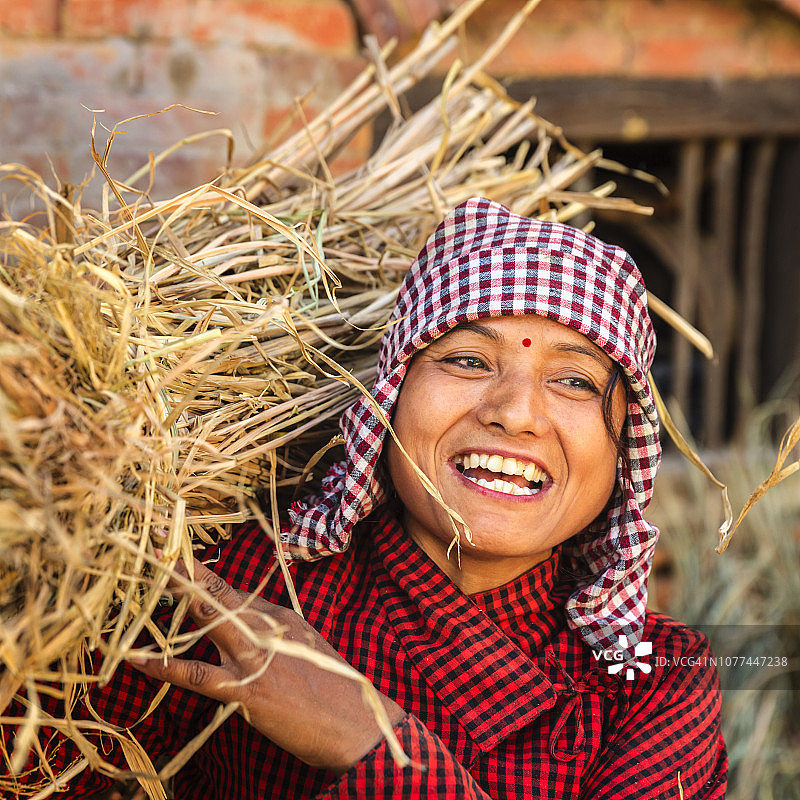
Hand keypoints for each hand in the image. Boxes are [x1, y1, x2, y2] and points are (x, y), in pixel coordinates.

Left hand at [128, 557, 405, 773]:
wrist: (354, 723)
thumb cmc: (333, 689)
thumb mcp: (306, 648)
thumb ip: (274, 633)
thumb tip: (245, 624)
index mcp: (280, 618)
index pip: (233, 590)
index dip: (203, 572)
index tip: (178, 554)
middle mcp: (266, 629)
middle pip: (218, 593)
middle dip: (186, 572)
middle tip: (158, 548)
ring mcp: (254, 657)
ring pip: (208, 620)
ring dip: (177, 600)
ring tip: (148, 582)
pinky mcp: (245, 689)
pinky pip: (197, 674)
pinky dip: (164, 667)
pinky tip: (138, 659)